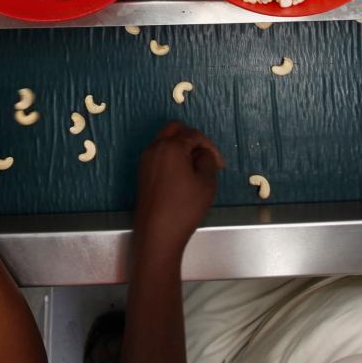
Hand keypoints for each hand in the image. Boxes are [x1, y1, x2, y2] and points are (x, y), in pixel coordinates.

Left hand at [132, 122, 224, 255]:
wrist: (157, 233)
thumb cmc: (184, 208)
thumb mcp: (206, 182)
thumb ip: (207, 159)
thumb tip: (201, 152)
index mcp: (171, 146)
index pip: (194, 134)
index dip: (210, 147)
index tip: (219, 165)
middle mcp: (155, 148)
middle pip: (175, 129)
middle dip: (193, 138)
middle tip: (206, 156)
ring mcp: (146, 160)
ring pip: (165, 140)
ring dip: (181, 146)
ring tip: (195, 166)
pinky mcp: (142, 172)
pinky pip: (159, 153)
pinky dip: (172, 156)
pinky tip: (182, 174)